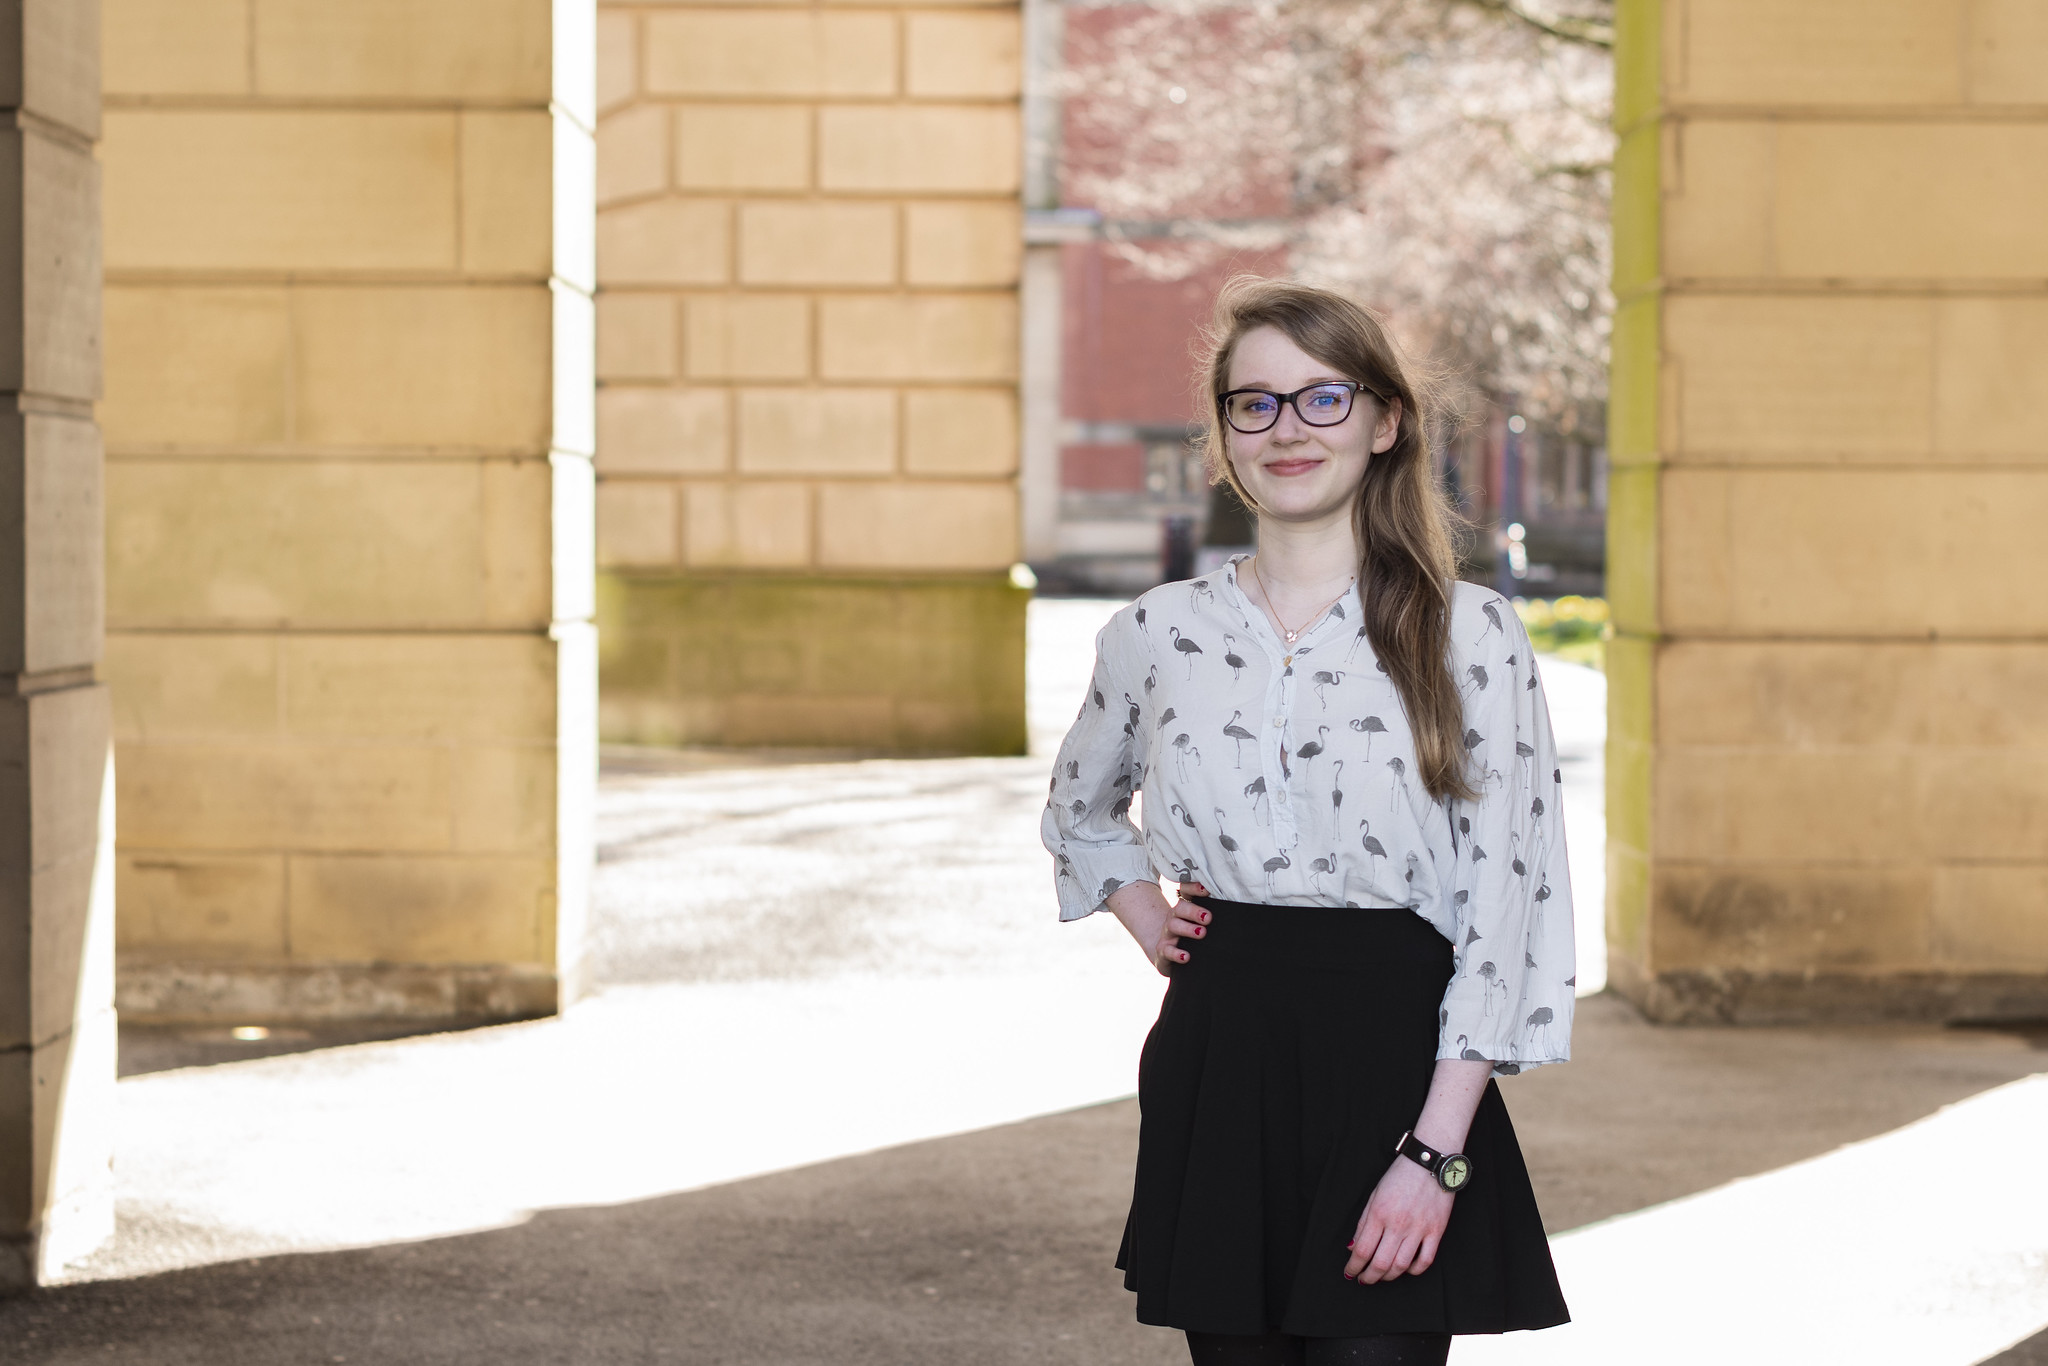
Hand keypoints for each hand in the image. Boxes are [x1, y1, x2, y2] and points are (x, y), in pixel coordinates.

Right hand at [1105, 881, 1212, 976]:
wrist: (1166, 955)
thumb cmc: (1188, 937)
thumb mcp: (1196, 923)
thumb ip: (1208, 915)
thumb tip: (1233, 910)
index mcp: (1184, 909)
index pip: (1185, 892)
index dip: (1193, 889)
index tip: (1206, 890)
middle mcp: (1174, 918)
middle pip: (1179, 908)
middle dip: (1193, 911)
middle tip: (1208, 917)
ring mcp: (1167, 935)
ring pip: (1173, 926)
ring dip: (1187, 929)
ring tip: (1201, 933)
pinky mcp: (1162, 952)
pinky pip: (1167, 951)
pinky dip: (1176, 954)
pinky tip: (1186, 957)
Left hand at [1343, 1152, 1452, 1283]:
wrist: (1429, 1161)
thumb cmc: (1399, 1176)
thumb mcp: (1375, 1195)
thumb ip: (1363, 1222)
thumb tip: (1353, 1247)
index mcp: (1379, 1213)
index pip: (1362, 1249)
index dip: (1354, 1266)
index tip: (1350, 1272)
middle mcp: (1398, 1223)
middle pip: (1380, 1262)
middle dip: (1369, 1276)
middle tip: (1364, 1280)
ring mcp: (1419, 1228)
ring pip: (1401, 1265)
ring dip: (1389, 1276)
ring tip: (1382, 1277)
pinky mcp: (1436, 1231)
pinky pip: (1425, 1260)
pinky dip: (1414, 1270)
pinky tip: (1405, 1269)